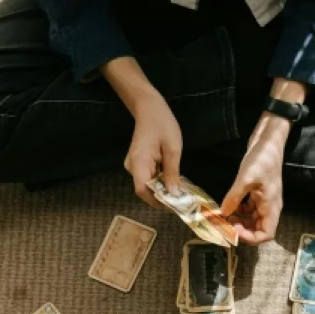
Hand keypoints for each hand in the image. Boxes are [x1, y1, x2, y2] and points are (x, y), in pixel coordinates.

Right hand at [124, 92, 182, 207]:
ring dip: (164, 190)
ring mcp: (134, 165)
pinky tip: (174, 182)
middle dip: (163, 197)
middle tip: (182, 201)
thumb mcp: (172, 148)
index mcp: (138, 162)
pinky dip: (161, 182)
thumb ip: (172, 172)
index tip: (174, 206)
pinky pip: (150, 177)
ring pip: (149, 185)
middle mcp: (132, 167)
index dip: (157, 201)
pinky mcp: (139, 163)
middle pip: (146, 190)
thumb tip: (173, 194)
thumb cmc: (162, 124)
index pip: (143, 190)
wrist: (149, 107)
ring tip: (181, 193)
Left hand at [220, 115, 286, 244]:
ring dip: (240, 222)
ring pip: (253, 220)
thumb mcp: (246, 178)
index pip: (266, 234)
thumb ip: (234, 198)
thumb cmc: (262, 158)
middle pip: (258, 229)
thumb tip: (223, 213)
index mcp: (271, 207)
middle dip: (243, 230)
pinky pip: (249, 210)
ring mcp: (264, 201)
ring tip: (226, 216)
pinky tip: (230, 206)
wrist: (268, 140)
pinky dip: (240, 212)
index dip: (251, 237)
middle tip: (227, 224)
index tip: (235, 231)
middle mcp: (270, 207)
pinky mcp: (258, 194)